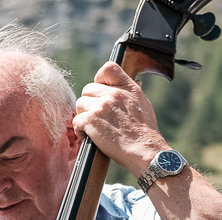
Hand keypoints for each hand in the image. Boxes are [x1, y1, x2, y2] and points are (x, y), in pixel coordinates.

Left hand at [72, 61, 167, 176]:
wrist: (144, 150)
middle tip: (95, 116)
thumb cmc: (145, 132)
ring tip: (92, 127)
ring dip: (83, 116)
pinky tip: (87, 136)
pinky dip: (79, 130)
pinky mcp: (91, 120)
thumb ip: (133, 93)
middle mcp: (114, 93)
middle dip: (89, 102)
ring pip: (80, 104)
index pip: (108, 68)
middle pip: (88, 89)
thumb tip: (136, 82)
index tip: (100, 91)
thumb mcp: (144, 104)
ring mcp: (102, 106)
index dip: (99, 79)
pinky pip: (76, 120)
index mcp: (128, 87)